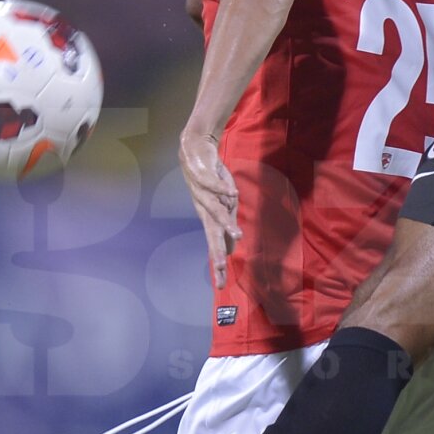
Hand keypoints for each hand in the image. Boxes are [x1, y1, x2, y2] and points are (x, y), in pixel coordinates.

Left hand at [179, 127, 241, 288]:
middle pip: (211, 234)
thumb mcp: (223, 204)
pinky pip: (214, 184)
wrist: (196, 148)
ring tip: (238, 235)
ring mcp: (202, 193)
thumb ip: (227, 223)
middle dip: (217, 251)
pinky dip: (224, 189)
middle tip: (221, 269)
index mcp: (208, 218)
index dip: (217, 264)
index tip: (220, 284)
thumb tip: (232, 247)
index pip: (214, 245)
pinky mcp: (203, 175)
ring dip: (225, 223)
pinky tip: (234, 195)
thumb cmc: (211, 178)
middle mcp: (203, 209)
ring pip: (214, 211)